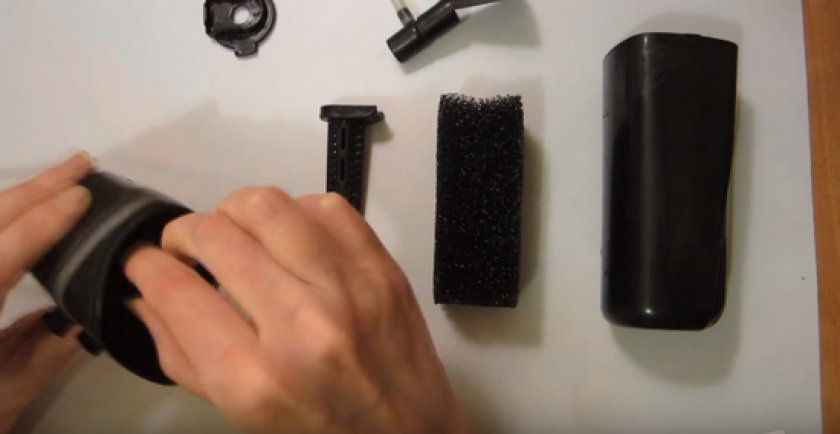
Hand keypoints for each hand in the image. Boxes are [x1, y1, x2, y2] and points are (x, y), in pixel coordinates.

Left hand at [0, 153, 92, 431]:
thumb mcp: (10, 391)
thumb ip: (51, 348)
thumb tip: (92, 309)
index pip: (4, 250)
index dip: (46, 221)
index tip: (84, 195)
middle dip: (36, 187)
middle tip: (83, 164)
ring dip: (21, 193)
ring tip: (64, 176)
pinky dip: (3, 212)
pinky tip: (29, 205)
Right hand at [125, 188, 470, 433]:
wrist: (408, 430)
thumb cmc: (318, 428)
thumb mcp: (236, 411)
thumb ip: (178, 351)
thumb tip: (142, 289)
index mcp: (255, 376)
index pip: (175, 289)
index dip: (144, 264)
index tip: (143, 260)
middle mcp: (303, 324)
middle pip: (215, 235)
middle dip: (183, 233)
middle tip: (186, 248)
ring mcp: (349, 287)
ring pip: (267, 205)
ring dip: (233, 211)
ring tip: (234, 234)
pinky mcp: (380, 266)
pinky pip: (324, 204)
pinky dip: (294, 212)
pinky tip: (288, 238)